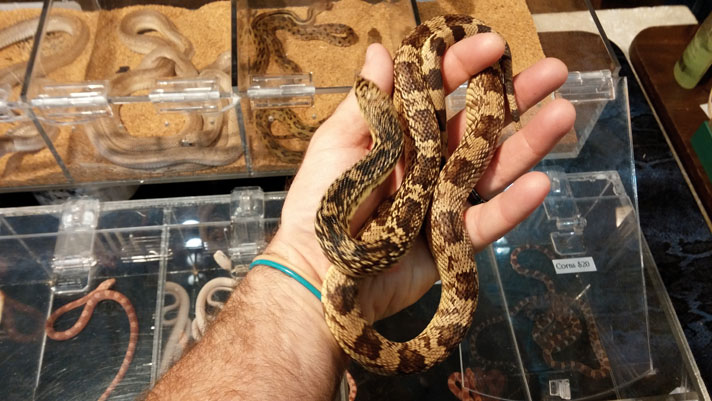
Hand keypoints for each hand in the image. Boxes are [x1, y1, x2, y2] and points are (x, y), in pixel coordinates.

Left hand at [263, 33, 574, 321]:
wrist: (318, 275)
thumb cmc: (320, 206)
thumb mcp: (337, 146)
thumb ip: (365, 103)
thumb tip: (381, 50)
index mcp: (401, 137)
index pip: (439, 93)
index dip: (465, 67)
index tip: (494, 44)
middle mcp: (429, 163)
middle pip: (477, 126)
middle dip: (515, 97)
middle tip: (554, 71)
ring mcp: (444, 201)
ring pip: (493, 168)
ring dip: (530, 143)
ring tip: (563, 115)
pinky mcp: (453, 241)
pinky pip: (488, 221)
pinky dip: (514, 206)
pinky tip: (541, 183)